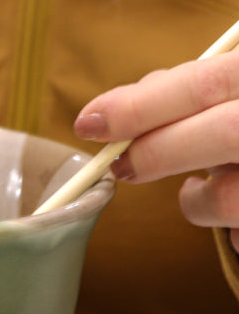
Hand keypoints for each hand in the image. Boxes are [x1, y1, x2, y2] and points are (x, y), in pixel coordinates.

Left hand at [74, 50, 238, 251]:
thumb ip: (204, 84)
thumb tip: (119, 111)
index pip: (209, 82)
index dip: (143, 104)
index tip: (89, 122)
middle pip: (227, 133)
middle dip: (162, 151)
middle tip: (126, 166)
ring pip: (237, 195)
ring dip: (200, 200)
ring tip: (195, 193)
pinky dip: (236, 232)